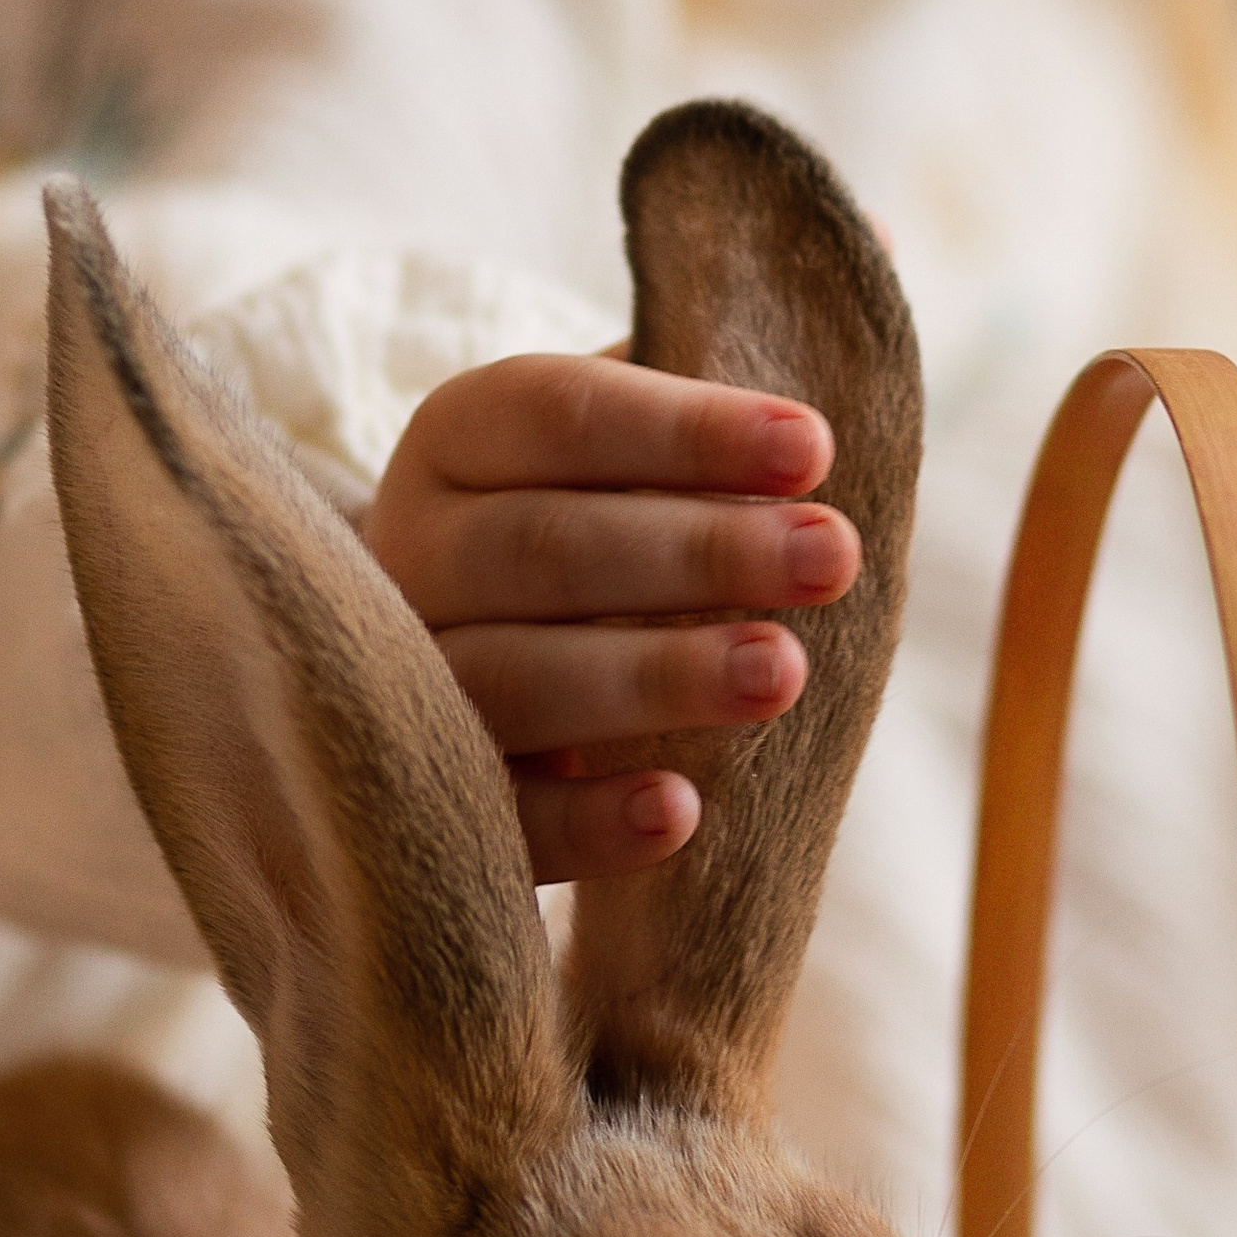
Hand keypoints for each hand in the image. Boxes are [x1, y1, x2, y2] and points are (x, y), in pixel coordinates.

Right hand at [363, 353, 859, 880]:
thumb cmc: (595, 527)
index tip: (814, 449)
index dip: (688, 432)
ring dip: (655, 676)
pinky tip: (679, 811)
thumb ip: (690, 426)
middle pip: (543, 547)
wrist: (474, 662)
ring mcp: (404, 684)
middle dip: (700, 553)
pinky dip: (586, 820)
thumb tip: (810, 432)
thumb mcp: (623, 454)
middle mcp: (412, 551)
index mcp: (460, 438)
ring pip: (512, 680)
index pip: (564, 416)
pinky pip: (503, 817)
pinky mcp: (429, 802)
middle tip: (833, 558)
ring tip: (783, 673)